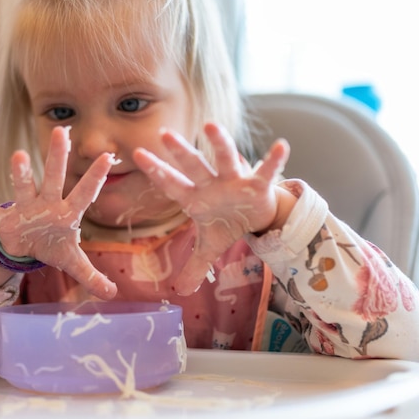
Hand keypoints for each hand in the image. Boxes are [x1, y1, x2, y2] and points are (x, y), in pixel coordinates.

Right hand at [0, 126, 117, 299]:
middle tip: (63, 131)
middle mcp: (47, 204)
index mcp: (67, 213)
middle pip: (54, 178)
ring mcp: (25, 210)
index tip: (109, 157)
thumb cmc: (52, 245)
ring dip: (20, 175)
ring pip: (23, 189)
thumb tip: (112, 294)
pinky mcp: (5, 221)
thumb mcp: (72, 262)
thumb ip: (91, 276)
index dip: (96, 177)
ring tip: (19, 156)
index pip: (85, 193)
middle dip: (57, 157)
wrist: (23, 246)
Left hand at [133, 123, 292, 294]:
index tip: (137, 155)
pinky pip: (266, 172)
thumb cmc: (227, 222)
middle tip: (164, 133)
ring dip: (220, 143)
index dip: (156, 170)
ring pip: (226, 159)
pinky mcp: (258, 185)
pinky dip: (274, 160)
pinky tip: (281, 146)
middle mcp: (212, 184)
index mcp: (196, 197)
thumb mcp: (210, 246)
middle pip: (195, 166)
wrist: (256, 215)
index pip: (171, 183)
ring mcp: (235, 181)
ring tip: (211, 126)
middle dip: (181, 151)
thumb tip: (180, 292)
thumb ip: (195, 266)